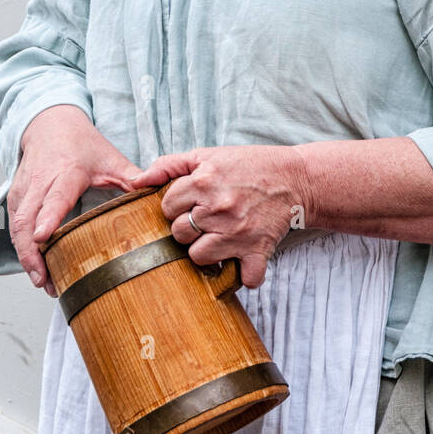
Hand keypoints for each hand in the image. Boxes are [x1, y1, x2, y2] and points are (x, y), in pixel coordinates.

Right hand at [8, 105, 145, 296]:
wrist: (51, 125)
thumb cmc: (81, 144)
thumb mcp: (111, 157)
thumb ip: (133, 177)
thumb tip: (155, 193)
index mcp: (66, 172)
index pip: (54, 198)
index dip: (47, 218)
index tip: (43, 237)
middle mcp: (40, 182)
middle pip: (27, 220)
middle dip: (32, 253)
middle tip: (45, 281)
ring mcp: (24, 190)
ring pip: (17, 227)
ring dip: (26, 257)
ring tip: (43, 282)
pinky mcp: (16, 198)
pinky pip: (14, 227)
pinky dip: (21, 249)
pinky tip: (36, 268)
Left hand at [132, 145, 309, 288]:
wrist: (295, 177)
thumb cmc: (250, 165)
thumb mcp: (208, 155)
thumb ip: (170, 164)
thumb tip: (137, 181)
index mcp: (204, 182)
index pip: (167, 207)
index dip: (177, 206)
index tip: (191, 204)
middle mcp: (218, 208)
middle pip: (179, 234)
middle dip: (188, 228)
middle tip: (205, 220)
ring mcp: (238, 232)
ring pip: (199, 257)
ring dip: (207, 251)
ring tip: (219, 238)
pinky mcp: (258, 249)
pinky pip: (244, 278)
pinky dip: (244, 275)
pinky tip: (243, 260)